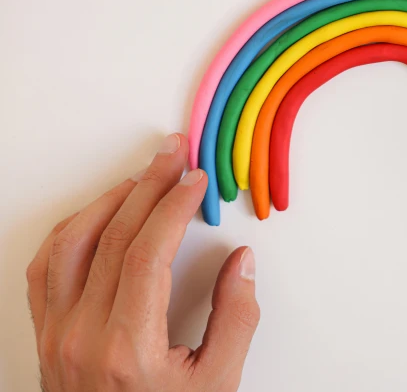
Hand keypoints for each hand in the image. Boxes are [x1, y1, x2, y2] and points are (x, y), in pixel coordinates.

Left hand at [26, 133, 259, 391]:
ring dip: (107, 201)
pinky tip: (96, 216)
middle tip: (171, 156)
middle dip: (146, 186)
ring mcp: (56, 335)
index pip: (146, 254)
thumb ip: (235, 319)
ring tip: (139, 178)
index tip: (194, 182)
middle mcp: (81, 336)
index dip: (173, 207)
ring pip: (69, 244)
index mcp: (126, 349)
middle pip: (111, 237)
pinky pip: (46, 268)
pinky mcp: (47, 336)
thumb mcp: (217, 384)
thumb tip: (241, 262)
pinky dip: (72, 231)